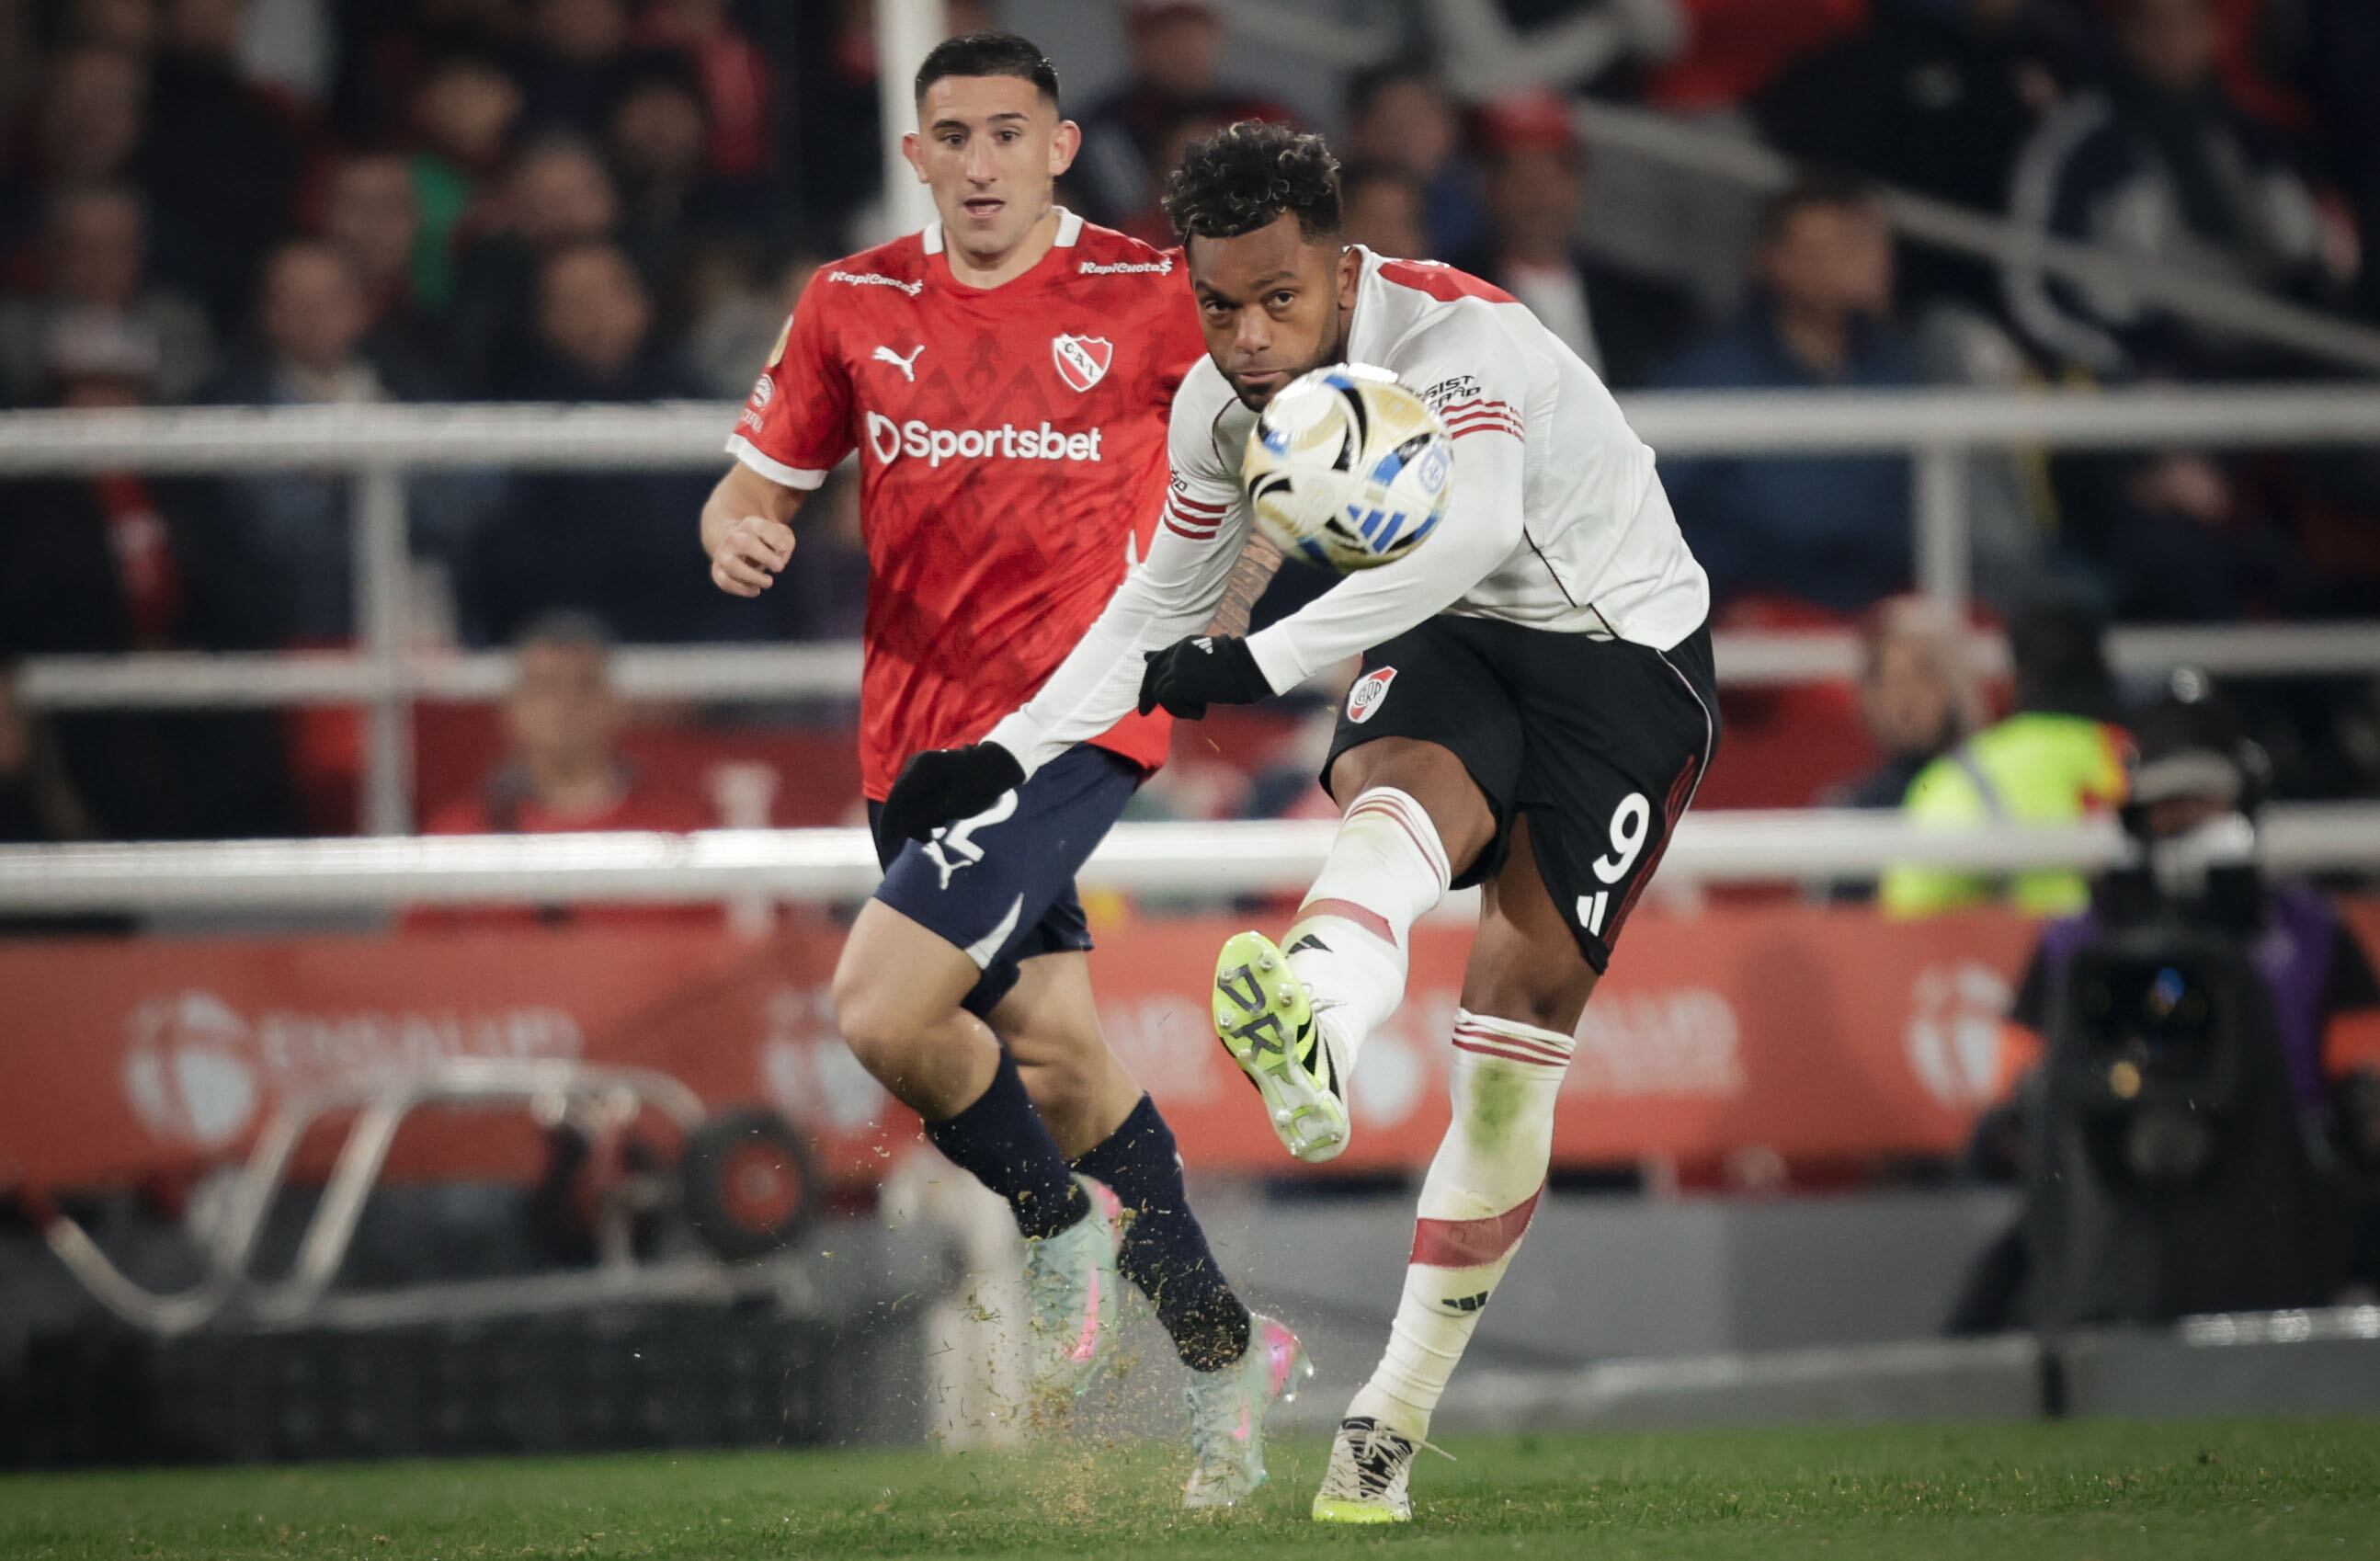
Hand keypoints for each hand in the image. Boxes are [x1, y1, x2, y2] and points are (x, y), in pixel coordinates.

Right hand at [709, 514, 793, 596]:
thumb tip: (781, 556)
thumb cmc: (765, 541)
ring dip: (752, 576)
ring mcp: (723, 554)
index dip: (773, 537)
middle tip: (780, 567)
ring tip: (769, 582)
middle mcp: (733, 538)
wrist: (736, 544)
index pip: (760, 527)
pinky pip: (725, 582)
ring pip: (731, 565)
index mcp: (750, 525)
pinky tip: (756, 590)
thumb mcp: (781, 536)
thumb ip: (786, 542)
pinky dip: (741, 589)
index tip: (784, 549)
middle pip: (744, 543)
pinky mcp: (717, 571)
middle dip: (764, 556)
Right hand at [880, 742, 1024, 841]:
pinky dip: (924, 810)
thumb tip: (896, 828)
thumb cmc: (979, 785)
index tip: (886, 843)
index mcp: (921, 769)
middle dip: (909, 823)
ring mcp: (918, 769)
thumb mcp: (952, 807)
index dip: (889, 823)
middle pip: (899, 801)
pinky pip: (915, 796)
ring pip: (906, 800)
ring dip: (919, 818)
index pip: (896, 799)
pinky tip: (940, 819)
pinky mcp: (924, 774)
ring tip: (940, 827)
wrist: (995, 766)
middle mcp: (915, 765)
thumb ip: (922, 817)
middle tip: (929, 839)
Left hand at [1137, 635, 1270, 718]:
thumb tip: (1173, 675)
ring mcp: (1178, 665)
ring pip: (1160, 691)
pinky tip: (1201, 712)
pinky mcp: (1182, 681)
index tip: (1145, 692)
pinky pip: (1170, 702)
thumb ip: (1188, 666)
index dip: (1149, 676)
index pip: (1158, 660)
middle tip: (1144, 712)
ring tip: (1198, 710)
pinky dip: (1184, 712)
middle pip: (1152, 674)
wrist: (1251, 666)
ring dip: (1176, 706)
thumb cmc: (1239, 666)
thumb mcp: (1208, 662)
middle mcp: (1178, 652)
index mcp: (1184, 645)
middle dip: (1147, 695)